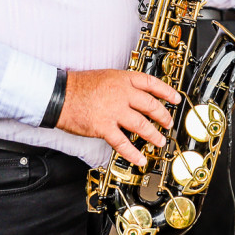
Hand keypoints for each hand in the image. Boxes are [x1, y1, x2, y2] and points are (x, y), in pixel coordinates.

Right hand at [58, 69, 180, 166]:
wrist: (59, 95)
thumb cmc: (78, 86)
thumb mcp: (105, 76)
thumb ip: (122, 85)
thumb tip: (136, 93)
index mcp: (123, 79)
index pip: (152, 83)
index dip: (167, 91)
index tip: (176, 98)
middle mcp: (122, 94)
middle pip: (151, 105)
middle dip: (163, 116)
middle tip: (168, 123)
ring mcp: (114, 111)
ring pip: (141, 125)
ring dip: (153, 135)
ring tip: (159, 141)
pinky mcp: (104, 127)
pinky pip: (123, 143)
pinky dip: (133, 152)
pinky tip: (140, 158)